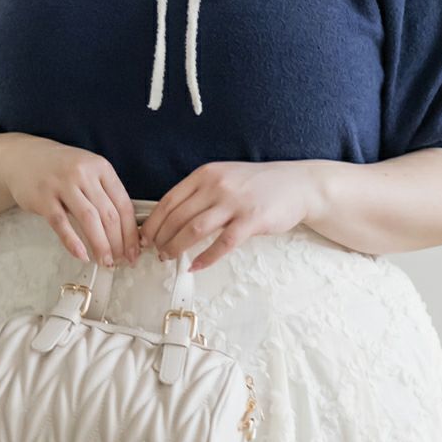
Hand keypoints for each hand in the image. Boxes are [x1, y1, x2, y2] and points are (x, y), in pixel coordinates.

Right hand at [0, 135, 140, 266]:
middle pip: (109, 214)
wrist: (24, 157)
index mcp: (101, 168)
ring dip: (100, 245)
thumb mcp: (89, 172)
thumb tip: (126, 232)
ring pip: (89, 219)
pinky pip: (61, 223)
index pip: (124, 204)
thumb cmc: (61, 169)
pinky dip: (73, 242)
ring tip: (105, 262)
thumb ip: (106, 194)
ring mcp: (62, 184)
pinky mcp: (43, 197)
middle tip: (121, 261)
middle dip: (118, 242)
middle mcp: (84, 173)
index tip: (134, 251)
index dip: (131, 232)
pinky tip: (82, 255)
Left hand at [138, 161, 320, 270]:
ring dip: (176, 248)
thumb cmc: (258, 184)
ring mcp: (234, 203)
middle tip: (155, 252)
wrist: (296, 184)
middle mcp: (217, 186)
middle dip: (161, 238)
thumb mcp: (225, 176)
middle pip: (177, 217)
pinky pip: (222, 244)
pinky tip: (195, 266)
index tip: (145, 236)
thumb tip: (172, 216)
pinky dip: (205, 258)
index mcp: (206, 174)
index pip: (169, 200)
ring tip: (168, 258)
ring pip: (194, 230)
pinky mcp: (251, 221)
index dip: (153, 222)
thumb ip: (201, 191)